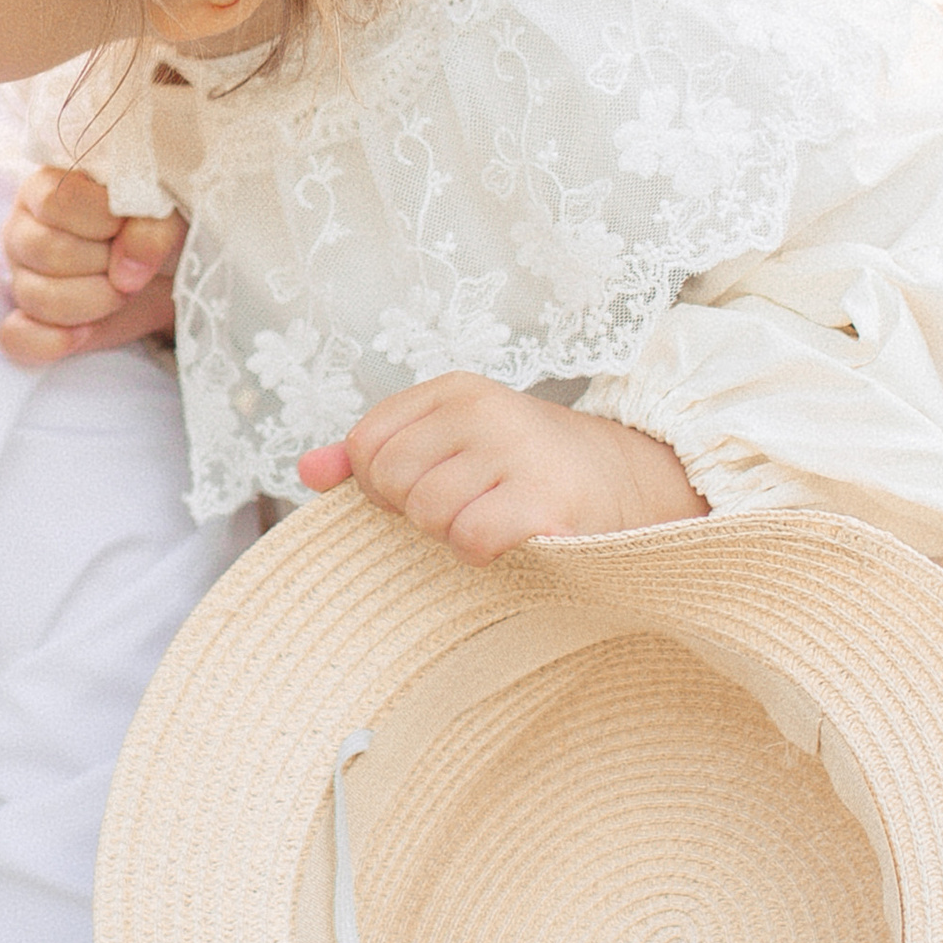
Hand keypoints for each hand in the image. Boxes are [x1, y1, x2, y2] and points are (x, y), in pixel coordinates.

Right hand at [0, 165, 186, 367]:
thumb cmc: (156, 229)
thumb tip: (125, 273)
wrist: (167, 272)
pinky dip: (51, 342)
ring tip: (122, 291)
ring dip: (94, 303)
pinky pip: (16, 338)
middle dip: (104, 266)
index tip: (131, 226)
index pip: (58, 200)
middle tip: (132, 266)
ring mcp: (19, 276)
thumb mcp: (166, 215)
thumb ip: (151, 228)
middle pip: (47, 251)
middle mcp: (23, 228)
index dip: (103, 219)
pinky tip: (83, 334)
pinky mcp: (24, 321)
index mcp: (49, 187)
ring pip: (35, 297)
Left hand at [298, 375, 704, 559]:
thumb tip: (306, 471)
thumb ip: (376, 453)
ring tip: (492, 519)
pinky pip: (471, 538)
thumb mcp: (453, 444)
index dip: (382, 483)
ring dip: (453, 533)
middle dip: (415, 510)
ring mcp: (515, 451)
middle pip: (390, 480)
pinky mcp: (545, 499)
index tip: (425, 489)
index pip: (366, 443)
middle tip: (465, 507)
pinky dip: (481, 551)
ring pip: (427, 513)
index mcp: (453, 390)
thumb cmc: (528, 469)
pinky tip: (511, 540)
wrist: (636, 481)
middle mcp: (482, 410)